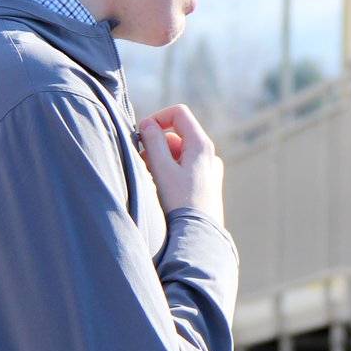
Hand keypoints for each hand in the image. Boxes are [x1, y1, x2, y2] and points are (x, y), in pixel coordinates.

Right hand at [139, 105, 223, 225]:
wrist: (199, 236)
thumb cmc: (180, 203)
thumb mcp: (162, 169)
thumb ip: (153, 142)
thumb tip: (147, 124)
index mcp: (201, 145)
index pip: (178, 113)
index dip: (158, 118)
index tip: (142, 135)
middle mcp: (209, 154)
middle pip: (176, 135)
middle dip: (155, 145)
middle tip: (141, 163)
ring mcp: (208, 169)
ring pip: (178, 153)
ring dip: (160, 160)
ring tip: (150, 178)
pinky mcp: (205, 184)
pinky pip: (183, 168)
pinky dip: (169, 171)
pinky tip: (161, 188)